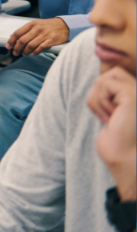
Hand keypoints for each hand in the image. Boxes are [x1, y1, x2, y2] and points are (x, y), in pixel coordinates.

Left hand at [6, 18, 68, 55]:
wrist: (64, 25)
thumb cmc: (48, 26)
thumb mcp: (36, 24)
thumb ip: (26, 30)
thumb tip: (13, 38)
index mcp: (31, 24)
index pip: (17, 33)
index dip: (11, 41)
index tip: (8, 46)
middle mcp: (37, 29)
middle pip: (22, 41)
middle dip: (17, 48)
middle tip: (15, 53)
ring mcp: (44, 34)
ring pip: (30, 45)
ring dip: (25, 52)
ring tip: (24, 54)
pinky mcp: (52, 40)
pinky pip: (41, 48)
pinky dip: (35, 52)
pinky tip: (33, 54)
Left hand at [88, 67, 136, 199]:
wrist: (125, 159)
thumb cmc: (117, 142)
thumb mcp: (110, 113)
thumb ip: (109, 95)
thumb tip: (99, 75)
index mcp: (136, 97)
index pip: (116, 75)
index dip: (104, 94)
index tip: (109, 117)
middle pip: (111, 72)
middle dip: (100, 94)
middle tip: (108, 115)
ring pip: (102, 79)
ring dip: (98, 102)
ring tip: (111, 119)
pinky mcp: (132, 94)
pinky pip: (103, 84)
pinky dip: (99, 102)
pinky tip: (111, 118)